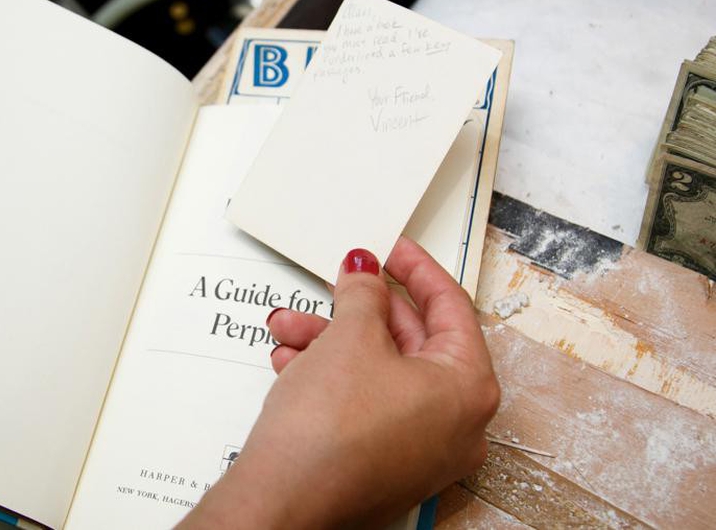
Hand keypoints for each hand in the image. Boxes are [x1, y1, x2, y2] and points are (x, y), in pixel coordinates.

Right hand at [181, 238, 499, 528]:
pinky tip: (294, 363)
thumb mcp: (350, 338)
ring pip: (379, 373)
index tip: (392, 249)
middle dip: (360, 310)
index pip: (452, 308)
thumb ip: (364, 293)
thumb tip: (366, 274)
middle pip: (412, 342)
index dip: (416, 269)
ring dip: (333, 343)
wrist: (283, 502)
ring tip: (291, 329)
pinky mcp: (384, 464)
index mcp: (468, 389)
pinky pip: (365, 403)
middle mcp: (455, 425)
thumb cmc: (329, 437)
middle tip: (341, 283)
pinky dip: (333, 377)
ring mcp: (420, 451)